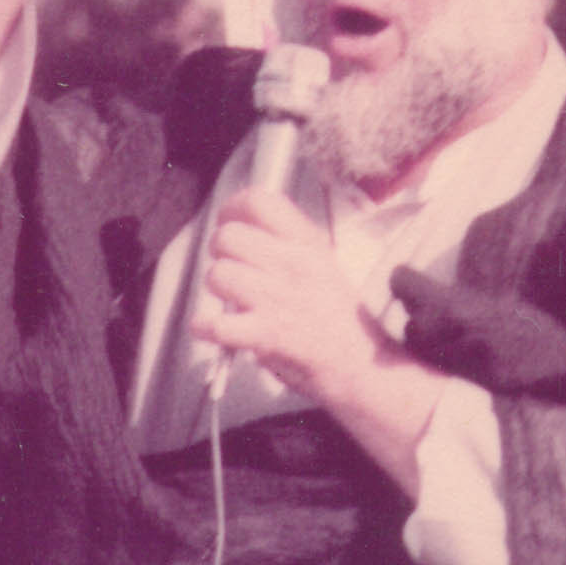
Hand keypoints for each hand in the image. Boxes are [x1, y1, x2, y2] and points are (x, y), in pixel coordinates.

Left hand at [192, 189, 445, 495]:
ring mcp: (279, 298)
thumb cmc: (337, 315)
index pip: (259, 201)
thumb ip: (288, 241)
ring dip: (215, 290)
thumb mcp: (322, 262)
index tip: (229, 222)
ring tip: (229, 299)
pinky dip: (205, 327)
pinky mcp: (267, 334)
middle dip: (219, 252)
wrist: (360, 363)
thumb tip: (242, 225)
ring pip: (218, 275)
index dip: (232, 208)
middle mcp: (292, 263)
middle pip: (228, 236)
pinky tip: (213, 328)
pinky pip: (216, 322)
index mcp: (306, 242)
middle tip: (229, 265)